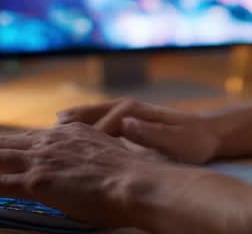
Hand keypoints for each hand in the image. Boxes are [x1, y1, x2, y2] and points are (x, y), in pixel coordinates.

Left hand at [0, 122, 185, 228]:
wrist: (135, 182)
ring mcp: (42, 159)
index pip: (27, 138)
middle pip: (2, 143)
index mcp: (67, 132)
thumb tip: (84, 158)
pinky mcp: (37, 181)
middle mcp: (50, 140)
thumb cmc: (129, 175)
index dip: (6, 149)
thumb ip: (88, 149)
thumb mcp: (107, 152)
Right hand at [57, 98, 220, 164]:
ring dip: (73, 123)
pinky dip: (83, 126)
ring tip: (50, 132)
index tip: (61, 142)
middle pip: (90, 114)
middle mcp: (127, 108)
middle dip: (68, 124)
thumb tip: (125, 124)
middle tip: (42, 136)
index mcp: (134, 112)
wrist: (208, 133)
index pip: (101, 122)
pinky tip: (72, 135)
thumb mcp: (175, 140)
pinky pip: (99, 122)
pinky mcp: (128, 122)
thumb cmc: (193, 140)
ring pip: (92, 117)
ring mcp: (127, 113)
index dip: (81, 132)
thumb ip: (150, 132)